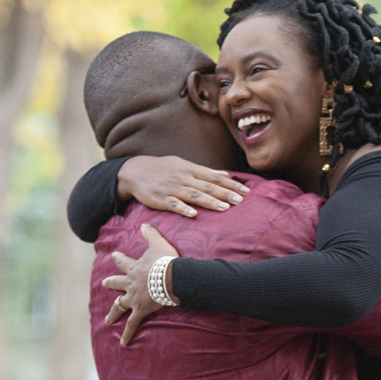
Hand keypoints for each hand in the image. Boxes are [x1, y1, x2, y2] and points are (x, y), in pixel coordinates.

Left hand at [102, 223, 180, 346]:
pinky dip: (127, 334)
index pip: (123, 262)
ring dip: (113, 313)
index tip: (113, 255)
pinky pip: (132, 324)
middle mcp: (130, 283)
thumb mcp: (158, 243)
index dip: (118, 258)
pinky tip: (122, 343)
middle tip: (103, 283)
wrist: (171, 278)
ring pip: (119, 306)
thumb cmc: (166, 261)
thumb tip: (144, 224)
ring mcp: (134, 298)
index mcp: (134, 268)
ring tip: (107, 320)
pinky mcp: (140, 310)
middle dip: (110, 283)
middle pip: (116, 284)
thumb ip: (150, 234)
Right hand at [116, 154, 248, 216]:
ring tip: (224, 208)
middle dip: (225, 194)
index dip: (231, 185)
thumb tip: (226, 174)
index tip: (246, 191)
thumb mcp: (183, 165)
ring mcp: (171, 188)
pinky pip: (173, 204)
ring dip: (209, 202)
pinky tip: (194, 214)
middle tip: (241, 201)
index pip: (215, 177)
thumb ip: (205, 171)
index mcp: (190, 169)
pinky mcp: (160, 199)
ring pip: (194, 195)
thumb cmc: (162, 168)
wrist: (134, 171)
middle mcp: (183, 177)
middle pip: (207, 186)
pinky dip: (183, 209)